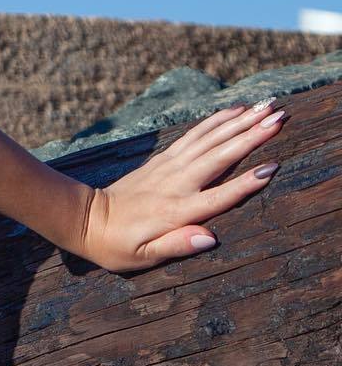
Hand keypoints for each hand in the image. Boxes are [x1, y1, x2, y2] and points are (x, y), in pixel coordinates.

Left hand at [79, 99, 286, 273]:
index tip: (271, 167)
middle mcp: (176, 184)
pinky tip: (236, 110)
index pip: (218, 196)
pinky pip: (194, 136)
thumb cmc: (117, 245)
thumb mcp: (142, 257)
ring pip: (210, 140)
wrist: (87, 219)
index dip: (245, 184)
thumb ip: (176, 246)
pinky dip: (216, 121)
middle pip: (219, 157)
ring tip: (267, 107)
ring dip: (240, 122)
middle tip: (279, 118)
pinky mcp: (163, 159)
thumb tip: (210, 238)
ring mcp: (169, 168)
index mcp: (175, 211)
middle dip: (251, 137)